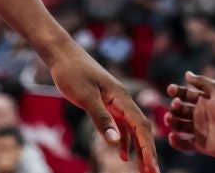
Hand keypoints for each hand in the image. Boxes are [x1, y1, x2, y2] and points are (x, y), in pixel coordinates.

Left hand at [48, 43, 156, 172]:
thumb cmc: (73, 72)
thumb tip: (116, 143)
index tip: (152, 168)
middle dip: (149, 152)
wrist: (62, 54)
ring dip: (139, 149)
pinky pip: (121, 125)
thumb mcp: (85, 97)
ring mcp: (116, 101)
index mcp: (122, 97)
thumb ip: (101, 119)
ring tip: (142, 169)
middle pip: (141, 129)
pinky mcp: (107, 103)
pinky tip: (123, 155)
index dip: (148, 148)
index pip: (141, 126)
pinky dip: (124, 141)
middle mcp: (123, 100)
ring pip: (133, 129)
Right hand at [165, 71, 214, 158]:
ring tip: (169, 118)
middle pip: (180, 110)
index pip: (185, 95)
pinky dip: (176, 142)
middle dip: (174, 107)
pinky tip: (172, 136)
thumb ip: (202, 82)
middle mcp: (199, 115)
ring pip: (179, 126)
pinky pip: (184, 144)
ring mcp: (199, 130)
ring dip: (172, 122)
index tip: (171, 90)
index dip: (177, 92)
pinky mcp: (200, 145)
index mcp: (204, 101)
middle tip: (176, 105)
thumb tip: (187, 74)